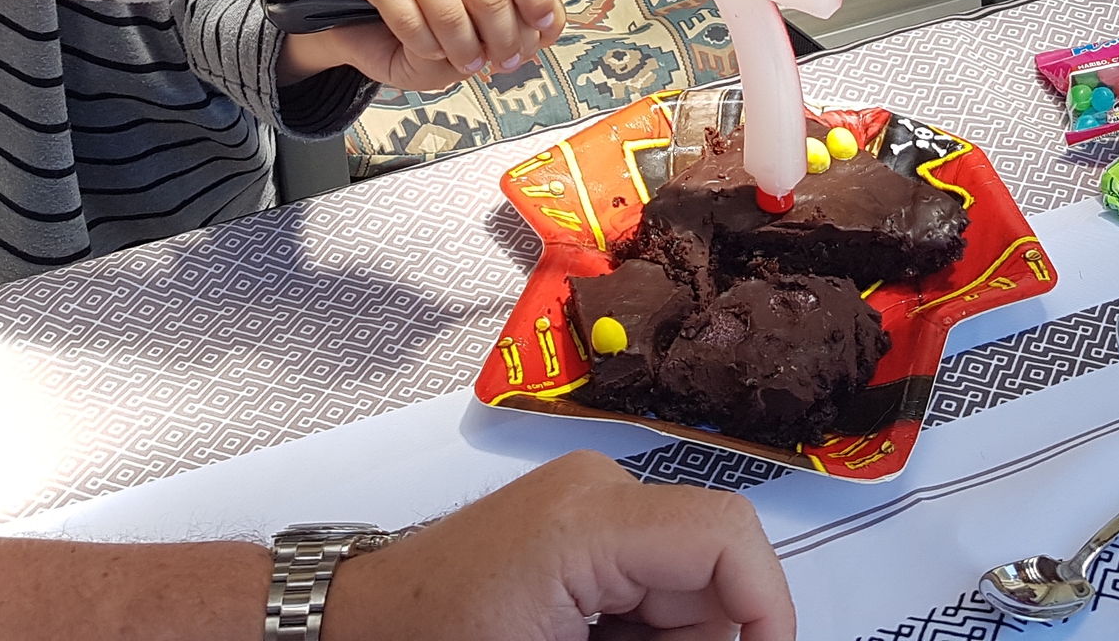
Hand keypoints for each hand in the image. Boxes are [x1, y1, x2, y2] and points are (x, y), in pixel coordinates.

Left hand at [325, 450, 795, 640]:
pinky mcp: (578, 532)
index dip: (766, 614)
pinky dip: (636, 633)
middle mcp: (596, 491)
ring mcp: (587, 506)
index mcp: (590, 519)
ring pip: (685, 587)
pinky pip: (648, 586)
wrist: (351, 631)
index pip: (729, 539)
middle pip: (712, 571)